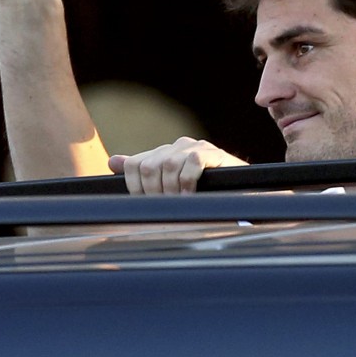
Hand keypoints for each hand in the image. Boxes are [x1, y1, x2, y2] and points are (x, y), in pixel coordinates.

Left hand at [108, 137, 248, 194]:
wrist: (242, 194)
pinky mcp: (213, 153)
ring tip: (179, 206)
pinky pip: (193, 162)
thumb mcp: (171, 187)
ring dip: (171, 190)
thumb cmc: (204, 194)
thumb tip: (112, 161)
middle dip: (153, 193)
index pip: (134, 164)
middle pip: (149, 166)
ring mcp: (196, 147)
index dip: (135, 189)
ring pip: (168, 164)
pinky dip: (188, 183)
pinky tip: (191, 197)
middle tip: (164, 209)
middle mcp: (177, 146)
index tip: (145, 207)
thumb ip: (143, 174)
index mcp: (163, 154)